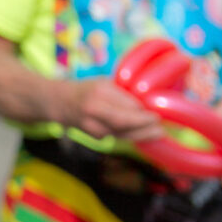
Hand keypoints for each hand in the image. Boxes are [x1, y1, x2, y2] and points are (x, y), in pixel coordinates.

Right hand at [52, 74, 166, 143]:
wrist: (60, 104)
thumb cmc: (86, 90)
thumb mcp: (103, 83)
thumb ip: (121, 93)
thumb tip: (145, 103)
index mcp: (98, 95)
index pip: (123, 106)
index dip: (141, 113)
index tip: (157, 114)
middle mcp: (94, 112)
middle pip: (123, 123)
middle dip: (143, 126)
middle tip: (160, 128)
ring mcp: (93, 128)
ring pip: (121, 134)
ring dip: (141, 135)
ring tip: (157, 134)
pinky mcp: (95, 137)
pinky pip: (117, 137)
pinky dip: (132, 136)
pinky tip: (145, 135)